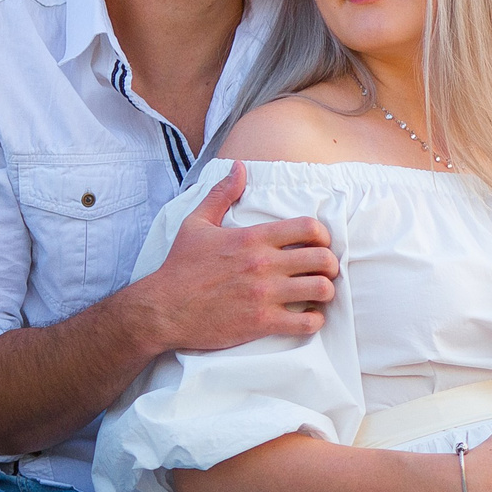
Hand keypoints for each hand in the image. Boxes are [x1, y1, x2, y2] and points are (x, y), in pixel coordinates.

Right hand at [135, 162, 336, 352]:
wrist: (162, 309)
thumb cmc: (180, 267)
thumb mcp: (196, 224)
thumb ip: (222, 194)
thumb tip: (239, 167)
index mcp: (253, 238)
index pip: (309, 228)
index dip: (322, 236)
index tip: (318, 245)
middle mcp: (263, 264)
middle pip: (323, 259)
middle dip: (330, 266)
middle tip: (323, 271)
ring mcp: (264, 294)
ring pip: (320, 290)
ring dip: (325, 293)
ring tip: (318, 294)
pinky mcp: (261, 323)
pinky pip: (305, 323)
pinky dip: (314, 321)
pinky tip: (308, 318)